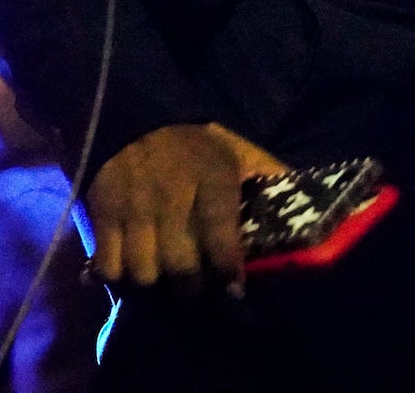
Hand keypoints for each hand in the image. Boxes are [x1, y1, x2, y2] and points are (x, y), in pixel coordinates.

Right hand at [86, 122, 287, 294]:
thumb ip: (269, 176)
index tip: (235, 291)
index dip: (227, 268)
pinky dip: (119, 277)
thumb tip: (310, 200)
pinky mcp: (103, 213)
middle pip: (180, 265)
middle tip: (199, 296)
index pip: (219, 232)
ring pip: (143, 272)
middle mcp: (172, 195)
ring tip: (165, 286)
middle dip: (192, 292)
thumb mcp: (237, 151)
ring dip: (156, 287)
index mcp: (212, 178)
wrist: (136, 118)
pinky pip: (109, 266)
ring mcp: (134, 207)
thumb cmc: (195, 145)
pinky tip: (131, 271)